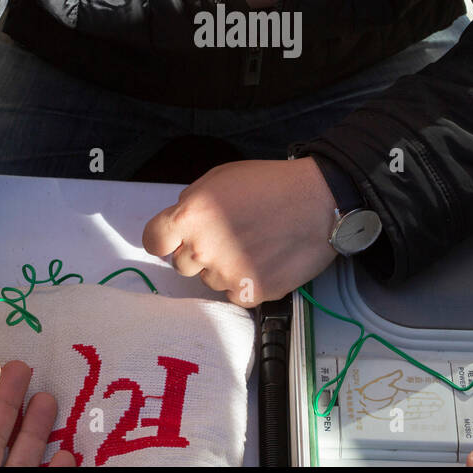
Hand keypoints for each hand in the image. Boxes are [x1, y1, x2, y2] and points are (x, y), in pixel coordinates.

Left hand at [142, 158, 338, 306]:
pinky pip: (233, 294)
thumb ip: (192, 203)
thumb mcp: (220, 178)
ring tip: (252, 245)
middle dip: (198, 252)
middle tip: (227, 236)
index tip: (173, 241)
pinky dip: (244, 282)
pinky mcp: (250, 293)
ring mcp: (226, 274)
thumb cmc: (271, 184)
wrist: (319, 203)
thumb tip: (180, 225)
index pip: (154, 241)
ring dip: (223, 267)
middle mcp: (203, 248)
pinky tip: (263, 261)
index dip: (164, 240)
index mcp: (191, 215)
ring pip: (209, 280)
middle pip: (181, 264)